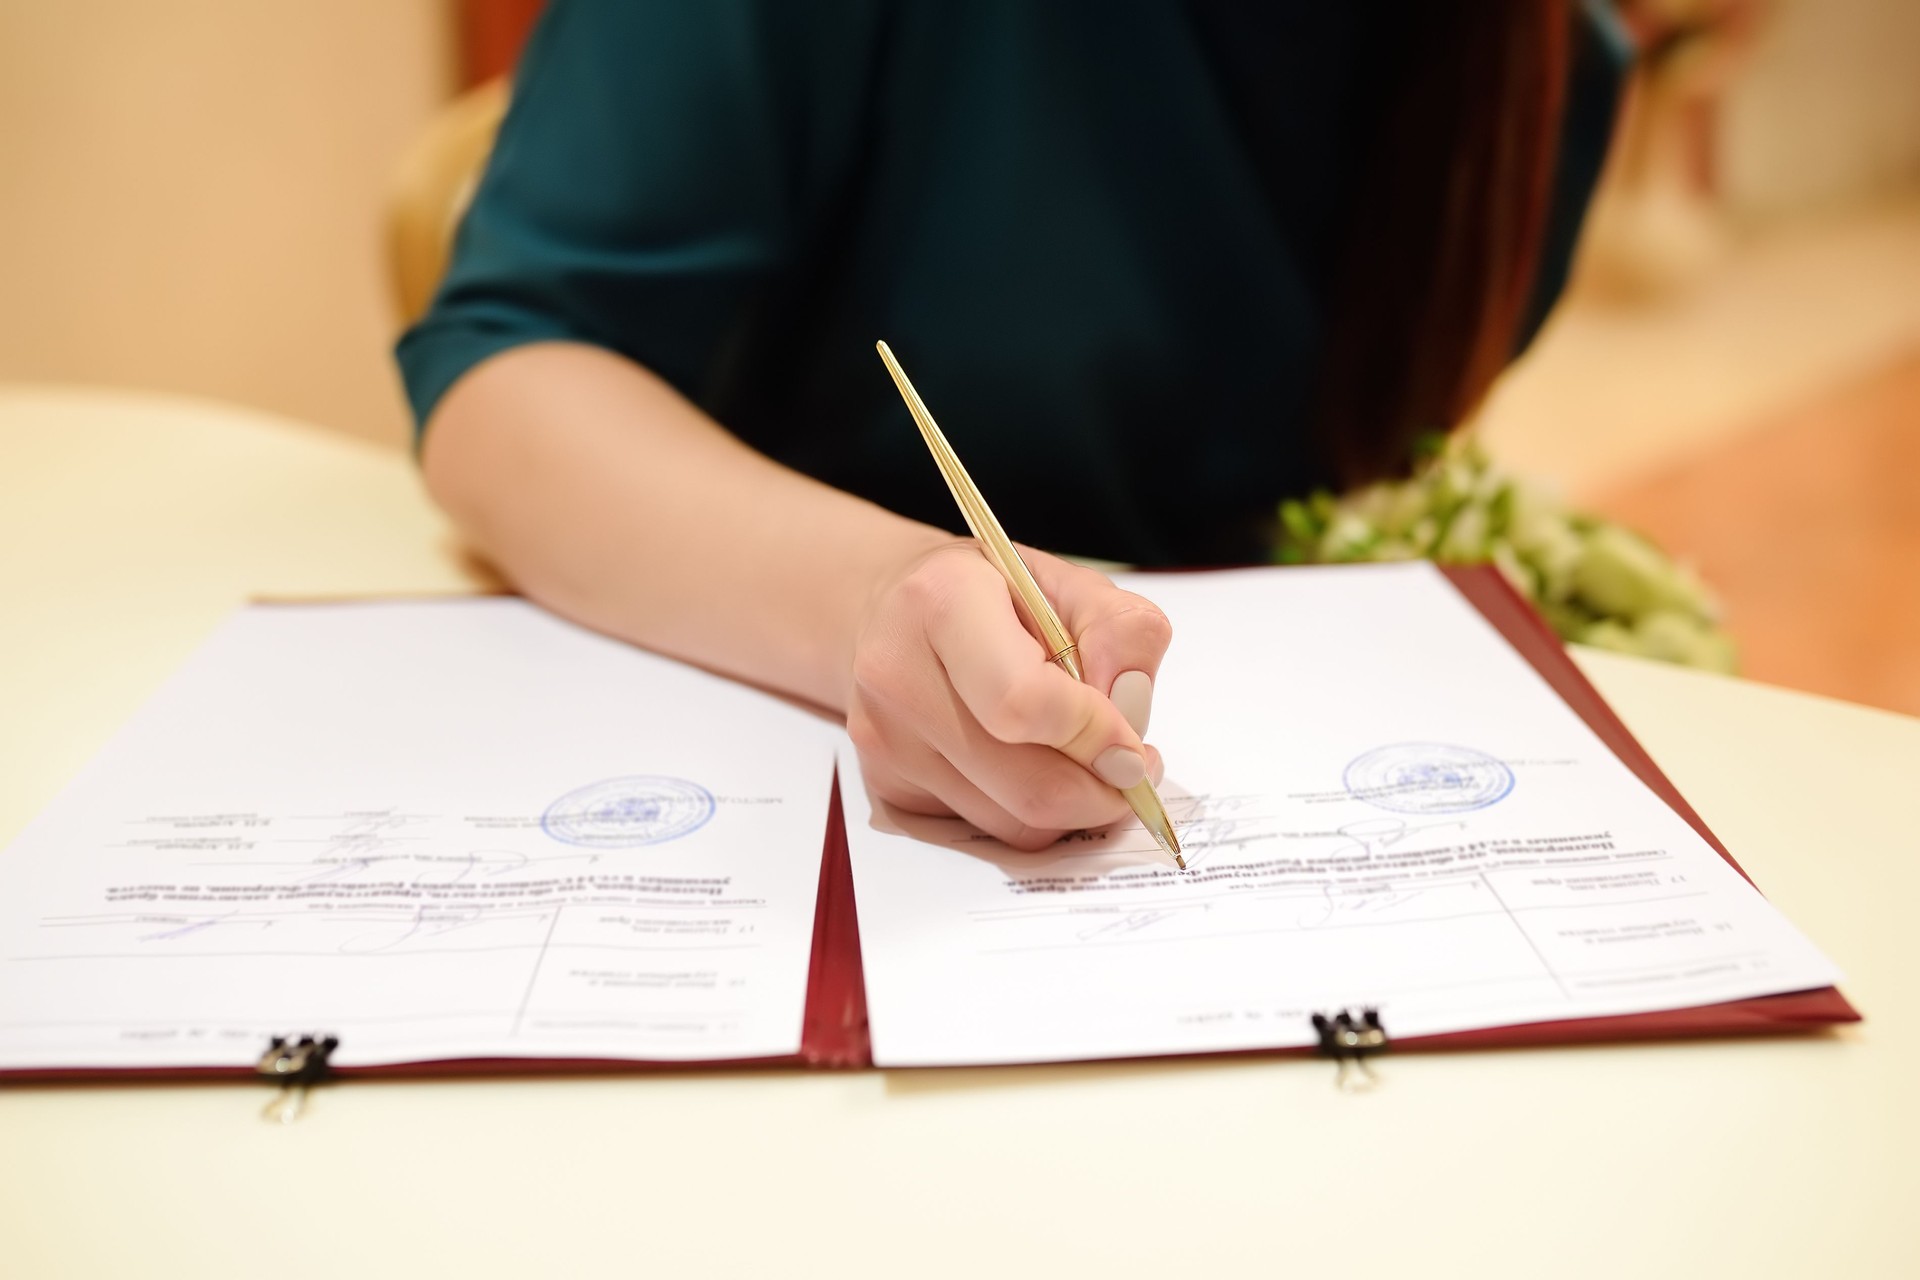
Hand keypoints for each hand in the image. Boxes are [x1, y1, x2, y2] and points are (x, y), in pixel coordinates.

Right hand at [847, 539, 1171, 850]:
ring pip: (1013, 823)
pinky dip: (1027, 809)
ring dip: (1070, 806)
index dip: (1094, 736)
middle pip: (1025, 786)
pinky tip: (1027, 760)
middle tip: (1131, 769)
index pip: (1023, 703)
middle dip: (1100, 791)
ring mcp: (885, 740)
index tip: (1135, 745)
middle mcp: (898, 675)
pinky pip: (986, 829)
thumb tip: (1130, 711)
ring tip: (1082, 757)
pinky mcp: (887, 786)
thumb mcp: (1071, 581)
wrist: (890, 608)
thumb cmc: (989, 593)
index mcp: (942, 603)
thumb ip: (1123, 632)